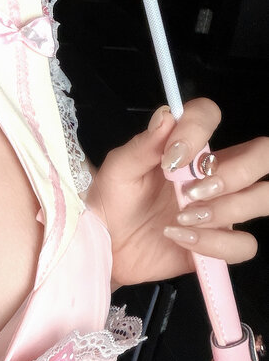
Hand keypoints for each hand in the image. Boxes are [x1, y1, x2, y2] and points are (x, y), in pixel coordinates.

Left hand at [85, 98, 268, 288]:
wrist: (107, 244)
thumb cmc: (114, 200)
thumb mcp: (119, 169)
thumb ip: (143, 144)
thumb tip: (166, 116)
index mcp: (188, 147)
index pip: (210, 116)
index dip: (198, 129)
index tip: (171, 157)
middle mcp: (214, 172)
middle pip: (262, 154)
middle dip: (234, 173)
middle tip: (192, 191)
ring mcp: (223, 207)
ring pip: (263, 198)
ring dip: (225, 210)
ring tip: (182, 217)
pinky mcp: (222, 242)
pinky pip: (245, 244)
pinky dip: (213, 243)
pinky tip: (181, 238)